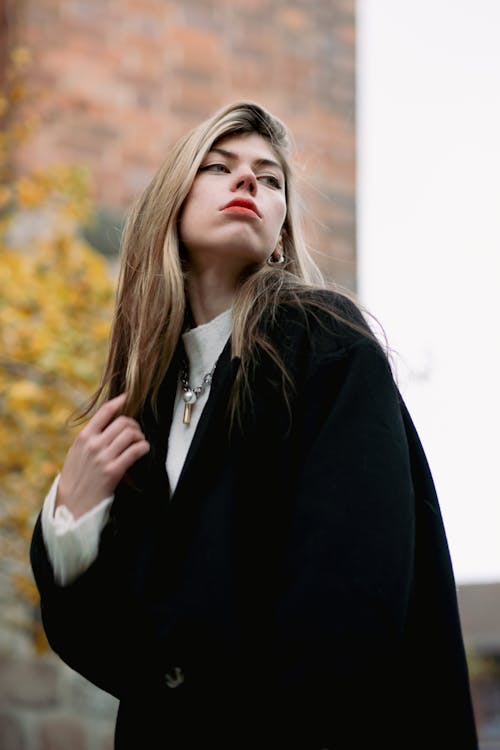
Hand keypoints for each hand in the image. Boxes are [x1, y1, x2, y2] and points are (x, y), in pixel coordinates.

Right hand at [56, 393, 149, 518]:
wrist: (72, 503)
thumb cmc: (76, 476)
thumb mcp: (77, 451)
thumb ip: (90, 436)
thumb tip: (108, 420)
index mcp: (84, 437)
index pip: (105, 411)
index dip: (119, 401)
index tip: (127, 398)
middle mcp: (94, 444)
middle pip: (123, 422)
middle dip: (134, 425)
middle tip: (135, 432)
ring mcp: (104, 457)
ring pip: (131, 435)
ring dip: (140, 436)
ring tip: (139, 442)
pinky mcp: (113, 471)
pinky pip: (135, 451)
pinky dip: (144, 447)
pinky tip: (143, 450)